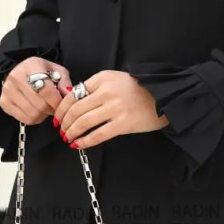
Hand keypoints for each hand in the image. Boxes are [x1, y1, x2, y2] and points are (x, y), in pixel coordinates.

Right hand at [0, 57, 71, 124]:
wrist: (22, 71)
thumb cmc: (42, 72)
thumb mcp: (57, 71)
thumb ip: (64, 82)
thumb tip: (67, 95)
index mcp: (31, 65)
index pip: (47, 90)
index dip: (58, 102)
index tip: (63, 105)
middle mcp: (16, 77)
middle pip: (40, 105)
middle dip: (52, 109)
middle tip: (55, 106)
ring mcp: (7, 90)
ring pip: (33, 114)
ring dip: (44, 115)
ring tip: (45, 107)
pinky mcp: (4, 102)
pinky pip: (25, 119)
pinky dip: (34, 118)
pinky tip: (36, 110)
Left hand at [52, 70, 168, 147]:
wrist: (165, 97)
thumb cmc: (139, 89)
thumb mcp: (116, 80)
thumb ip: (96, 88)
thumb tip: (74, 103)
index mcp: (103, 78)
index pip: (74, 94)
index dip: (62, 109)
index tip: (58, 118)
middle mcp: (107, 91)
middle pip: (76, 109)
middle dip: (64, 123)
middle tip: (61, 131)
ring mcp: (115, 108)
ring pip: (83, 122)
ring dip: (71, 132)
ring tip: (68, 138)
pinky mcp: (123, 123)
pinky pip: (97, 134)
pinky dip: (84, 141)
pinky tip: (78, 144)